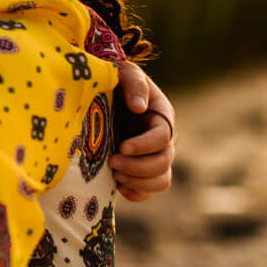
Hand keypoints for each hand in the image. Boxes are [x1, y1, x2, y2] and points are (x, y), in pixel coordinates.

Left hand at [110, 61, 175, 201]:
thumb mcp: (125, 72)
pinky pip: (148, 191)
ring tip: (114, 174)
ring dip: (138, 182)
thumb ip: (134, 84)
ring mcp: (152, 157)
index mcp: (161, 116)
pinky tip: (117, 186)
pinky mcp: (139, 170)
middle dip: (138, 167)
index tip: (122, 146)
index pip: (163, 137)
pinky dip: (136, 194)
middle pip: (163, 163)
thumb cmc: (115, 80)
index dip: (145, 145)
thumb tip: (138, 107)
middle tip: (112, 161)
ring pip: (161, 181)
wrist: (102, 94)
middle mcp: (161, 140)